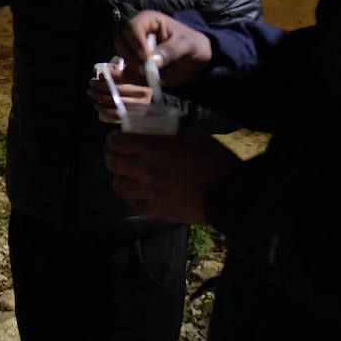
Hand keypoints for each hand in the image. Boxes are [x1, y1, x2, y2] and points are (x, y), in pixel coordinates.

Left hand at [87, 63, 152, 122]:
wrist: (153, 100)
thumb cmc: (140, 84)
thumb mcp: (135, 72)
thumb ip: (123, 67)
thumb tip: (100, 69)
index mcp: (143, 79)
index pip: (124, 76)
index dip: (109, 75)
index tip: (100, 74)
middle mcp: (143, 92)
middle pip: (117, 89)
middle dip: (100, 86)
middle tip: (92, 83)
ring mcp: (140, 105)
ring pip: (116, 101)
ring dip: (99, 97)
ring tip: (92, 92)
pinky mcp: (136, 115)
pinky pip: (117, 113)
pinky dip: (104, 109)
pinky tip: (98, 105)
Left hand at [104, 131, 237, 224]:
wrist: (229, 194)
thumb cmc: (215, 161)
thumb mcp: (196, 137)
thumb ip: (175, 133)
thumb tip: (166, 130)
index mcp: (153, 148)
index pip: (119, 142)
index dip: (114, 140)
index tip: (117, 139)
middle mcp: (146, 169)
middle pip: (114, 164)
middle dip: (112, 158)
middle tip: (117, 156)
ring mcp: (150, 192)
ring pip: (120, 188)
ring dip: (120, 180)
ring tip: (126, 177)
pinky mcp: (159, 210)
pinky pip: (136, 207)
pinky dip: (136, 200)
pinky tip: (142, 196)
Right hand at [115, 10, 212, 86]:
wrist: (197, 61)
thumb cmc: (193, 45)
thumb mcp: (188, 45)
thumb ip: (172, 50)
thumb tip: (153, 61)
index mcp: (149, 21)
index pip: (133, 27)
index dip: (136, 42)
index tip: (146, 58)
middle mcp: (137, 33)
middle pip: (121, 42)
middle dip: (132, 58)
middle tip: (146, 70)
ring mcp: (134, 50)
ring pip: (122, 58)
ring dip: (132, 68)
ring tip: (149, 75)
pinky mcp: (136, 65)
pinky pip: (126, 71)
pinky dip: (130, 78)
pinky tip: (143, 80)